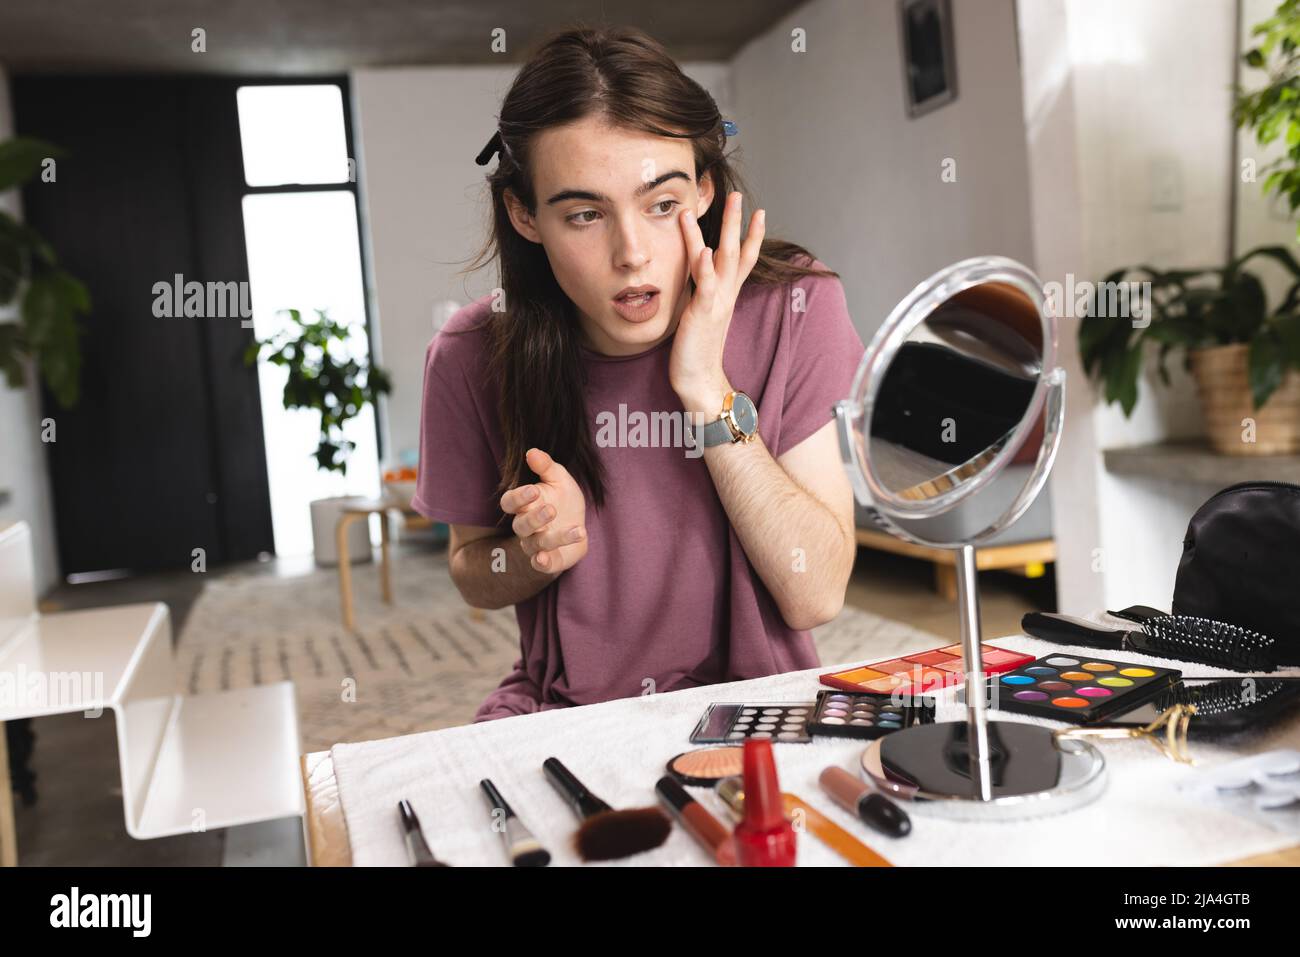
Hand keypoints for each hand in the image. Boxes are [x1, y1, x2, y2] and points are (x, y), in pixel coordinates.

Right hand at [498, 447, 587, 574]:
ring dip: (553, 538)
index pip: (510, 502)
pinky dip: (541, 563)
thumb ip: (546, 466)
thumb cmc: (563, 499)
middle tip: (552, 509)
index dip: (519, 497)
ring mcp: (536, 545)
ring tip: (576, 530)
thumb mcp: (559, 479)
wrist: (578, 526)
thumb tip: (531, 451)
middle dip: (535, 519)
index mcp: (525, 505)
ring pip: (535, 544)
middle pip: (521, 525)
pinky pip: (540, 564)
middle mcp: (526, 526)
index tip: (534, 490)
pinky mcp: (549, 560)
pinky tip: (545, 558)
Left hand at [669, 190, 764, 416]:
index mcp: (726, 296)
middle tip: (740, 197)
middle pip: (737, 252)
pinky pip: (706, 286)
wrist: (699, 381)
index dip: (751, 236)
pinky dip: (706, 267)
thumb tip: (699, 276)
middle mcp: (725, 295)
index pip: (743, 261)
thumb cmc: (696, 351)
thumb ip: (703, 294)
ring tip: (728, 206)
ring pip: (725, 260)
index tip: (758, 213)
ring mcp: (715, 303)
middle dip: (739, 223)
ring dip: (727, 231)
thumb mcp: (701, 315)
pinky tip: (705, 249)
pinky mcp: (701, 313)